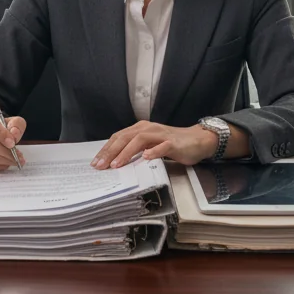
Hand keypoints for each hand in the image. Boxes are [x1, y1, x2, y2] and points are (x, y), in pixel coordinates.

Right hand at [0, 106, 25, 170]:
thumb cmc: (0, 126)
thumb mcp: (12, 121)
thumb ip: (16, 125)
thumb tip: (14, 135)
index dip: (0, 133)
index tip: (12, 143)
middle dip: (5, 152)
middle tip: (18, 157)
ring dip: (2, 160)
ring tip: (14, 161)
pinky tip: (4, 164)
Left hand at [91, 121, 217, 169]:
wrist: (197, 140)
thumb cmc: (171, 144)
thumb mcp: (149, 145)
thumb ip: (135, 150)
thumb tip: (115, 162)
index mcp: (140, 128)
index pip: (119, 137)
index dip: (106, 149)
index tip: (95, 162)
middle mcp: (148, 129)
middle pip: (125, 137)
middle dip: (111, 152)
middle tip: (100, 165)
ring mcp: (161, 135)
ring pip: (140, 140)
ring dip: (126, 152)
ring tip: (116, 164)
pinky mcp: (173, 143)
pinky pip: (162, 147)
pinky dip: (153, 152)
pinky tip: (146, 158)